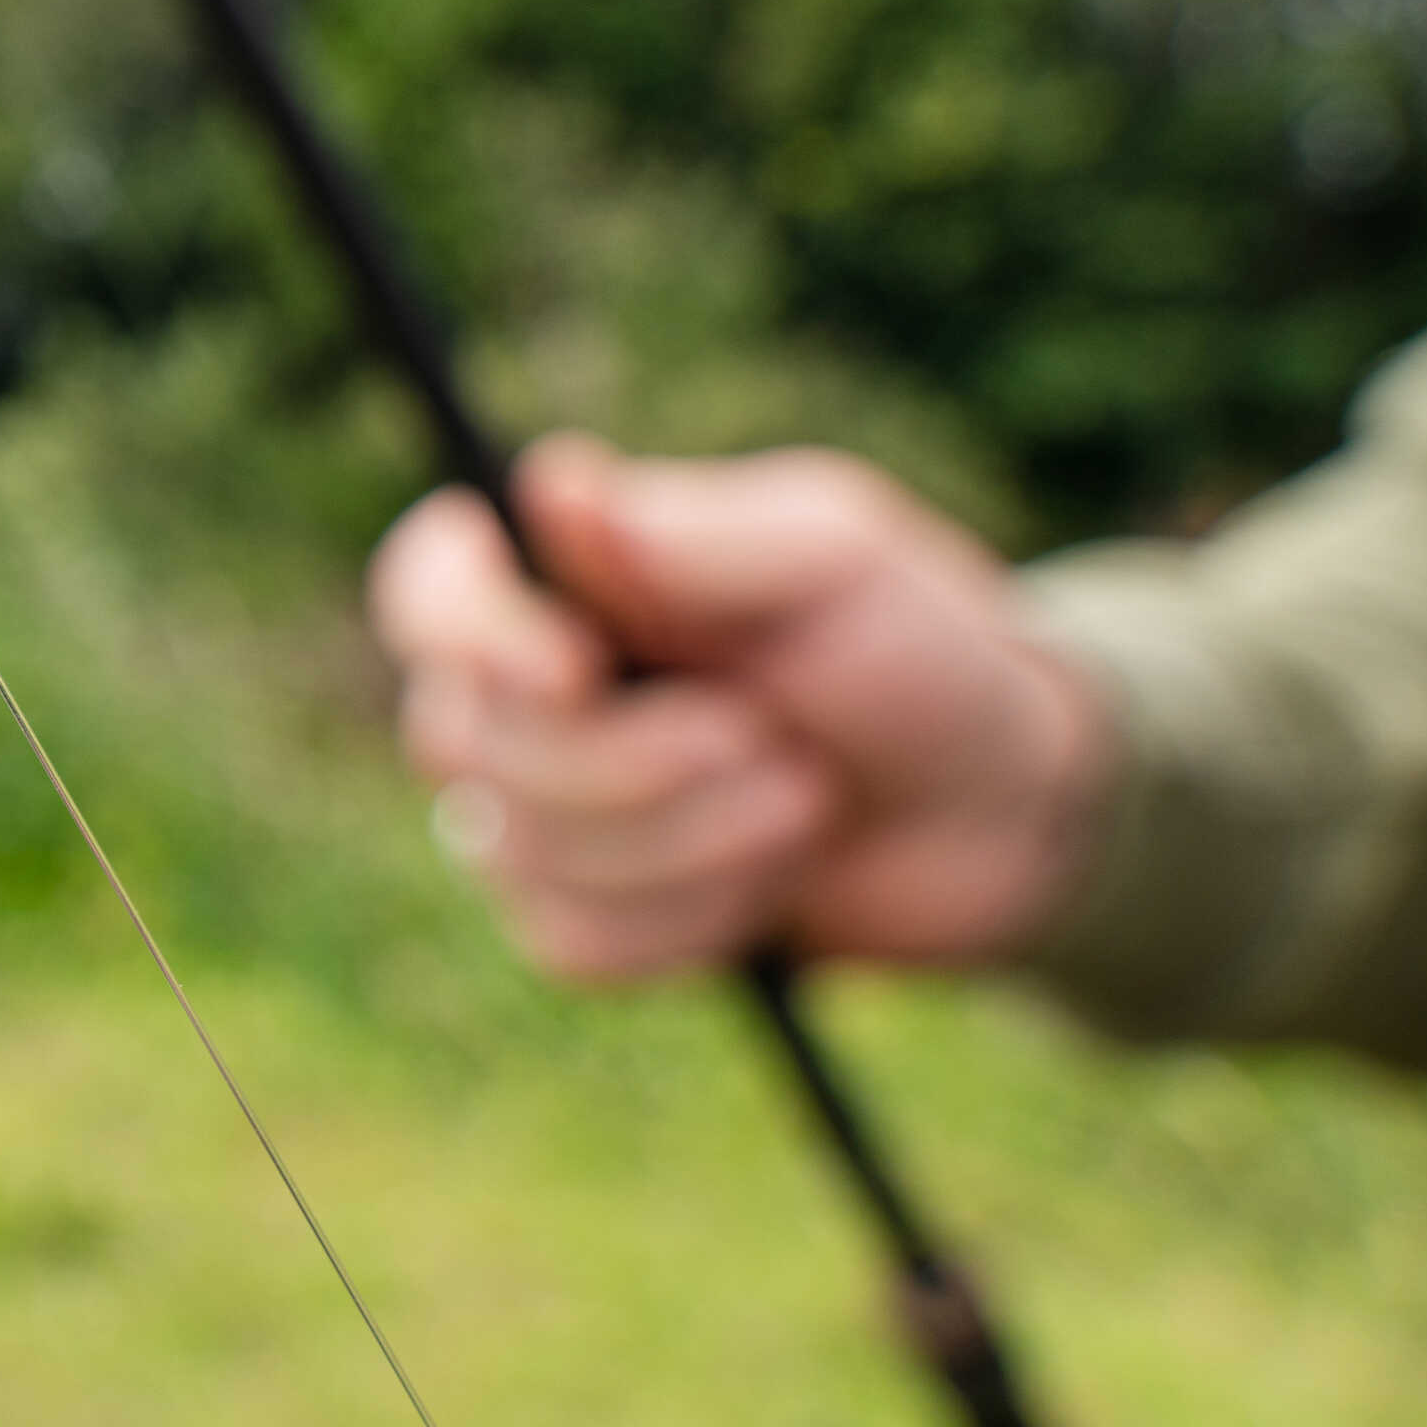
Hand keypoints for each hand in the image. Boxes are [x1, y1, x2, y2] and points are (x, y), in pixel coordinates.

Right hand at [366, 434, 1113, 981]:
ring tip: (800, 796)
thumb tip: (554, 484)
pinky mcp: (584, 920)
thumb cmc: (915, 647)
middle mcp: (520, 693)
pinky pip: (573, 942)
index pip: (426, 592)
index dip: (469, 635)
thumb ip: (693, 531)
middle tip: (773, 738)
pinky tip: (766, 873)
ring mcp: (536, 815)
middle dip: (634, 762)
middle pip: (467, 742)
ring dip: (687, 840)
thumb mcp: (836, 557)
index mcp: (561, 581)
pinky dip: (691, 917)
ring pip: (518, 854)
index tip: (575, 669)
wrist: (1000, 808)